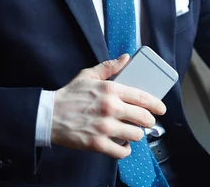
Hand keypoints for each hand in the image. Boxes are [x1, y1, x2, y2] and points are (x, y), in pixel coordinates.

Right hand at [51, 54, 166, 158]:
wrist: (47, 116)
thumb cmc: (69, 95)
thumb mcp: (88, 75)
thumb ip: (109, 67)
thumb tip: (126, 58)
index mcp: (111, 90)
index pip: (143, 97)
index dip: (156, 105)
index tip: (161, 109)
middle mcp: (111, 108)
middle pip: (144, 118)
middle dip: (148, 121)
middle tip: (146, 122)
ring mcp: (104, 127)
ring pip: (136, 135)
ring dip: (136, 135)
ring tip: (131, 132)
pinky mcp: (97, 144)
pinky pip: (121, 151)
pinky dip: (124, 150)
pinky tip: (121, 145)